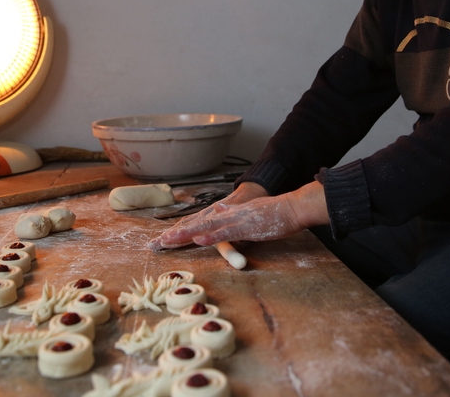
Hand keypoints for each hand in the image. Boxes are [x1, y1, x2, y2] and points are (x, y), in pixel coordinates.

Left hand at [148, 181, 328, 249]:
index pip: (199, 222)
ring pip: (207, 228)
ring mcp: (236, 220)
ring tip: (169, 240)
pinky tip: (199, 240)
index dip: (181, 229)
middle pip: (197, 224)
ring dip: (187, 234)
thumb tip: (219, 212)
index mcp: (227, 213)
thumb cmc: (274, 214)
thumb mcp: (248, 214)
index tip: (164, 238)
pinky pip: (226, 233)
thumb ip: (233, 214)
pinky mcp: (247, 226)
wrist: (292, 207)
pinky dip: (212, 237)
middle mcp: (228, 214)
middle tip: (157, 243)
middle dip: (176, 234)